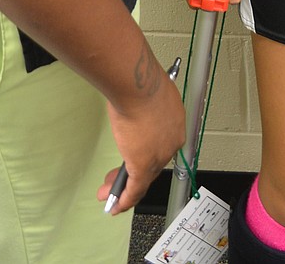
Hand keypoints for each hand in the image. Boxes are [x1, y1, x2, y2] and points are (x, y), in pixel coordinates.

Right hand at [97, 69, 184, 213]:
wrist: (138, 84)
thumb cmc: (140, 80)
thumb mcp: (149, 90)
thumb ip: (144, 101)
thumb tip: (134, 99)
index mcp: (175, 122)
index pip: (162, 143)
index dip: (146, 151)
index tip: (133, 154)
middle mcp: (171, 141)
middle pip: (153, 163)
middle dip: (132, 172)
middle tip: (119, 178)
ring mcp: (159, 155)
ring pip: (142, 179)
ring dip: (124, 189)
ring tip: (110, 194)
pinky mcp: (143, 165)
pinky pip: (135, 189)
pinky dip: (125, 199)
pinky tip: (115, 204)